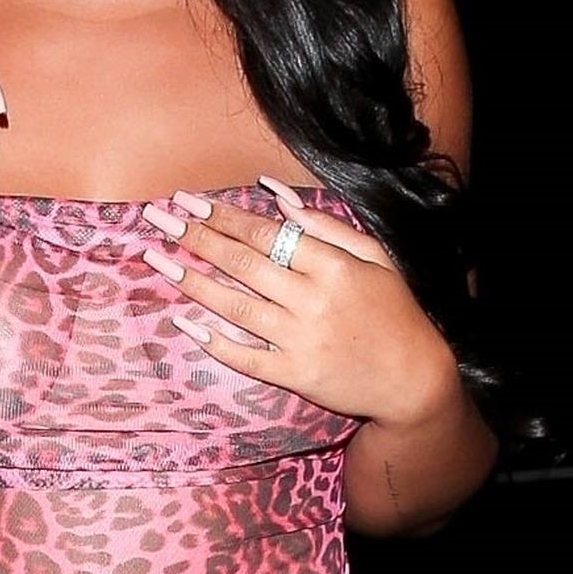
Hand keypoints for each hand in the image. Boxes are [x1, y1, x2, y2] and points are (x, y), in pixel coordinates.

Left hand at [139, 185, 455, 427]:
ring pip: (236, 306)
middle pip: (243, 263)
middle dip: (197, 238)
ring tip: (159, 259)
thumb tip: (277, 194)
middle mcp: (313, 300)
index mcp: (334, 266)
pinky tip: (184, 321)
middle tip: (159, 221)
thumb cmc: (393, 311)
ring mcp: (301, 340)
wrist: (413, 379)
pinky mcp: (294, 375)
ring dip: (192, 281)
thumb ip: (327, 224)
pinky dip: (213, 340)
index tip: (189, 202)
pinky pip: (245, 357)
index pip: (266, 233)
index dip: (224, 216)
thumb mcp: (374, 258)